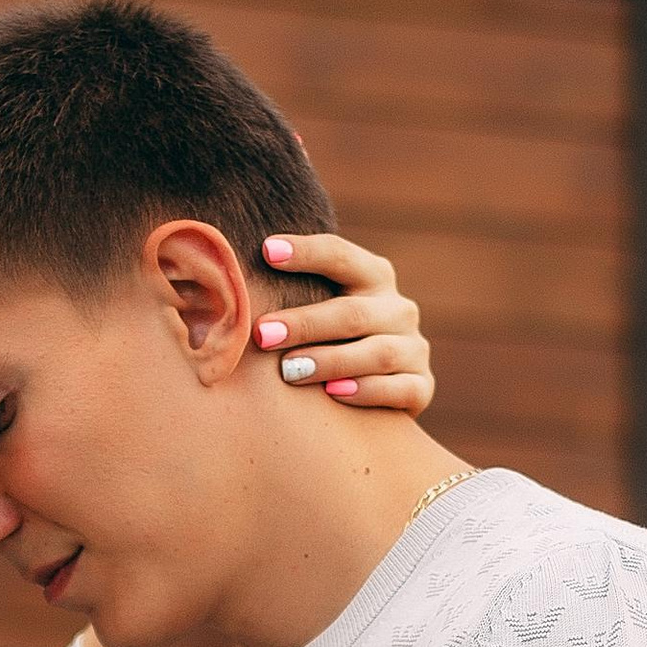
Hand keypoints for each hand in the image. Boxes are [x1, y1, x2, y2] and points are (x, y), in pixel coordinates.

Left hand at [254, 232, 432, 412]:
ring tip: (290, 371)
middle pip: (352, 313)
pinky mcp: (421, 387)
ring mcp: (413, 349)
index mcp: (374, 277)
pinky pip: (400, 389)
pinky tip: (335, 395)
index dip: (306, 253)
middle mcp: (398, 309)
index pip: (341, 256)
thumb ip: (291, 292)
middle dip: (306, 323)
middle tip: (263, 334)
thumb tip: (225, 278)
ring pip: (377, 353)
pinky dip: (367, 391)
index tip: (266, 251)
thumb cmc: (327, 342)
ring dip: (332, 361)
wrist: (377, 392)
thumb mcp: (318, 308)